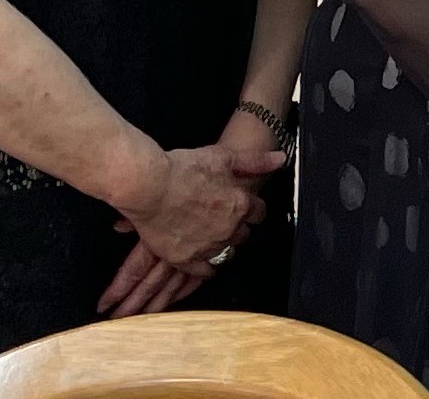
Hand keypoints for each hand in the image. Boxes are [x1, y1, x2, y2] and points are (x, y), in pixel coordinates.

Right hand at [100, 142, 274, 312]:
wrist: (149, 186)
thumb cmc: (184, 168)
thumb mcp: (224, 156)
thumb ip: (255, 161)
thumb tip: (280, 159)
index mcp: (241, 204)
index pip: (259, 213)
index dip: (252, 209)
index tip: (246, 207)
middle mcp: (228, 229)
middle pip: (243, 234)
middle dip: (238, 227)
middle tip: (226, 221)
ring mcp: (207, 246)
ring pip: (226, 253)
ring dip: (223, 246)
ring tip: (213, 238)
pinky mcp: (185, 259)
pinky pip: (203, 271)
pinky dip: (205, 268)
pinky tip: (203, 263)